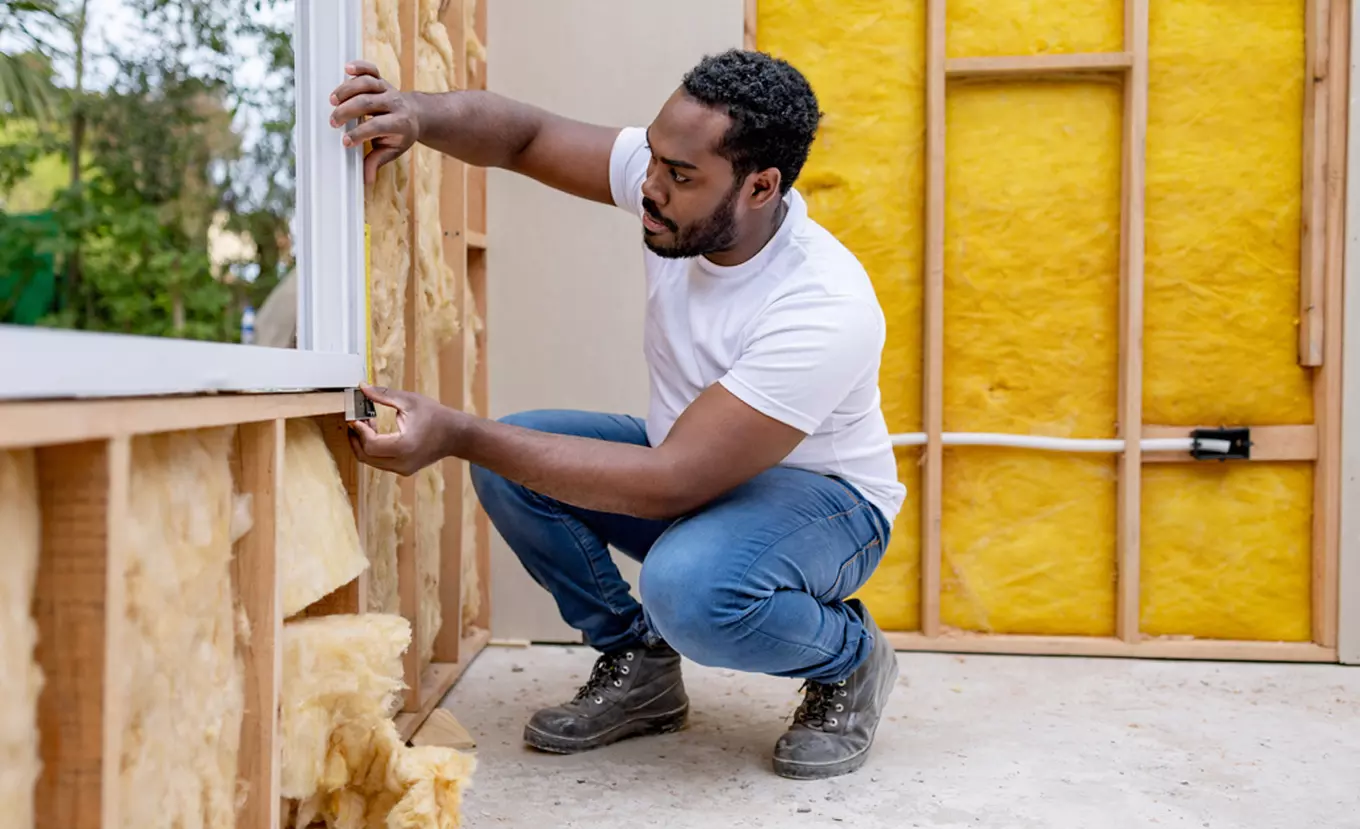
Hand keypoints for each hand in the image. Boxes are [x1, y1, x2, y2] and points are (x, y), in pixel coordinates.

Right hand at [329, 61, 421, 184]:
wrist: (416, 114)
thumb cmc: (400, 135)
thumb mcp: (393, 150)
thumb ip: (377, 161)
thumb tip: (366, 180)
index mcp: (400, 123)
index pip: (378, 126)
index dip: (360, 134)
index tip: (345, 142)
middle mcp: (394, 103)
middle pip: (368, 102)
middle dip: (348, 111)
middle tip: (333, 122)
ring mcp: (388, 89)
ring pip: (367, 83)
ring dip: (347, 90)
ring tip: (332, 101)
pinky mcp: (381, 79)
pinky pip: (371, 69)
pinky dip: (359, 66)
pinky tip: (346, 69)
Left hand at [347, 384, 456, 475]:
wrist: (456, 435)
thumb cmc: (436, 416)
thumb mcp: (409, 401)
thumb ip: (383, 395)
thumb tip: (362, 387)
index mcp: (404, 446)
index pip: (370, 444)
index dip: (359, 431)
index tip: (354, 417)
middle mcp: (402, 463)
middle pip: (366, 456)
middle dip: (356, 438)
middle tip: (355, 421)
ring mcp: (403, 469)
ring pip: (371, 461)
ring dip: (364, 444)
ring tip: (367, 424)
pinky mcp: (404, 470)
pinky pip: (380, 462)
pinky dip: (373, 449)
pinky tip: (376, 432)